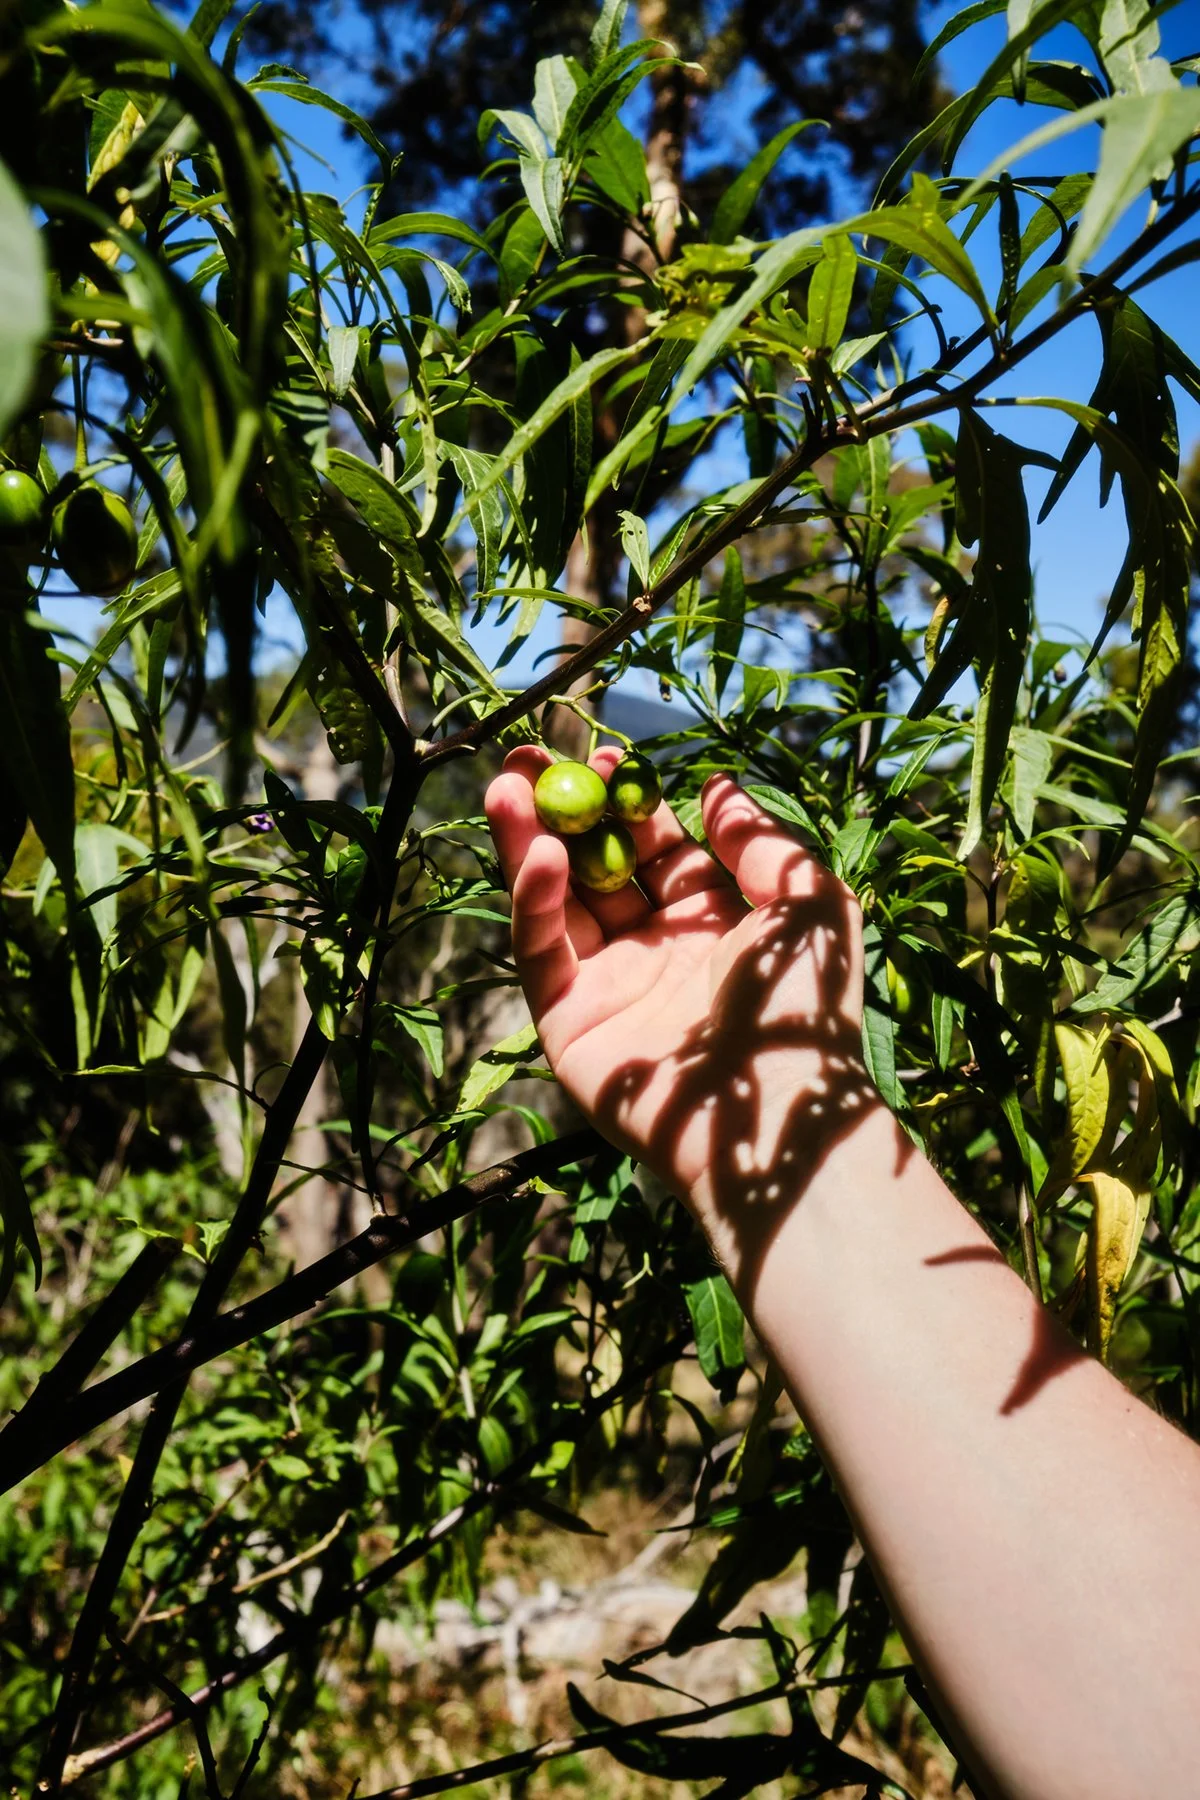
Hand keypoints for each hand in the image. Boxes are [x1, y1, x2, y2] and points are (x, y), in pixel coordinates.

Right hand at [485, 747, 879, 1282]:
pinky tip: (541, 855)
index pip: (657, 848)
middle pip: (596, 867)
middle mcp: (657, 952)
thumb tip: (717, 787)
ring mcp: (609, 989)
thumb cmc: (805, 1009)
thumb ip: (759, 842)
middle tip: (527, 757)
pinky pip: (543, 953)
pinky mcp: (569, 1025)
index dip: (630, 801)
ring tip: (505, 785)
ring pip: (556, 902)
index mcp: (714, 924)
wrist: (775, 1116)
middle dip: (563, 810)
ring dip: (528, 841)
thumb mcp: (809, 904)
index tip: (608, 756)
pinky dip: (534, 902)